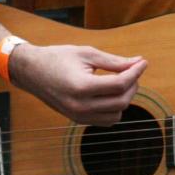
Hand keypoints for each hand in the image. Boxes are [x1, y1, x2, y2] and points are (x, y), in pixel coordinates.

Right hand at [9, 43, 146, 126]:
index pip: (119, 84)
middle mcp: (80, 106)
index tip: (143, 62)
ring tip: (121, 81)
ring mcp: (78, 116)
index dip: (135, 72)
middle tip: (133, 69)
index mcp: (82, 87)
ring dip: (124, 99)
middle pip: (121, 101)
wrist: (31, 71)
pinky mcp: (77, 120)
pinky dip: (113, 109)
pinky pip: (105, 121)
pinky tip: (110, 93)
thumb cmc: (57, 58)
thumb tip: (138, 62)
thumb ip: (114, 61)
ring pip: (116, 115)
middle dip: (133, 84)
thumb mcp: (87, 53)